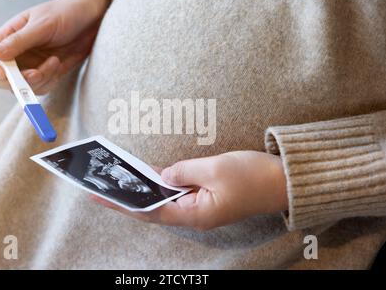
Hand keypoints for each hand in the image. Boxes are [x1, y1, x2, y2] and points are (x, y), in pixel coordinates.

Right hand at [0, 0, 109, 94]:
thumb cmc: (65, 14)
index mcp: (7, 35)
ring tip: (55, 61)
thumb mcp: (42, 25)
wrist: (91, 20)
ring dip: (40, 80)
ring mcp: (29, 65)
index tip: (4, 74)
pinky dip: (50, 81)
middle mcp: (15, 53)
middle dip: (17, 81)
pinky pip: (40, 88)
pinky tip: (59, 64)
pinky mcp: (45, 74)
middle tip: (37, 73)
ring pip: (22, 88)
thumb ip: (18, 41)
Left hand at [91, 151, 287, 230]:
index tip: (100, 195)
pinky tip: (150, 177)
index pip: (150, 211)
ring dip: (145, 191)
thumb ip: (183, 171)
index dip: (123, 203)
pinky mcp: (208, 199)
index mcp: (196, 215)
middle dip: (128, 198)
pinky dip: (162, 186)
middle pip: (154, 208)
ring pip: (166, 201)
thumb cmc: (252, 176)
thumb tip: (161, 175)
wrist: (284, 181)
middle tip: (103, 186)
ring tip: (120, 182)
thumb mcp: (214, 168)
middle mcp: (196, 216)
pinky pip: (179, 194)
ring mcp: (202, 208)